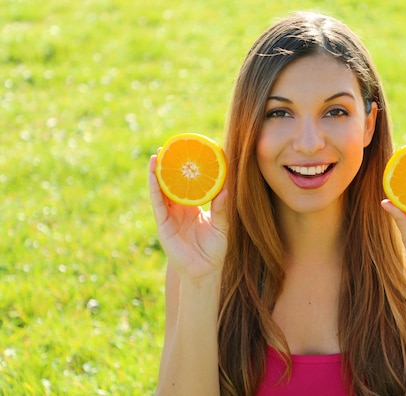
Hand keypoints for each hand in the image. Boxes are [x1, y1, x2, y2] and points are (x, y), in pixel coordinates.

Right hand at [148, 153, 228, 282]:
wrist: (204, 271)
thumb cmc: (215, 250)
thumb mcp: (221, 226)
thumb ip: (221, 209)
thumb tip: (226, 190)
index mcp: (194, 207)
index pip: (190, 184)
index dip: (188, 170)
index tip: (190, 153)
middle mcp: (180, 209)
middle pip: (172, 184)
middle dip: (169, 167)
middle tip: (169, 147)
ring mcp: (170, 216)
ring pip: (161, 191)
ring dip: (157, 174)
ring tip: (156, 156)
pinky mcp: (164, 225)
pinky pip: (158, 204)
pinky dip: (154, 189)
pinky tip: (153, 176)